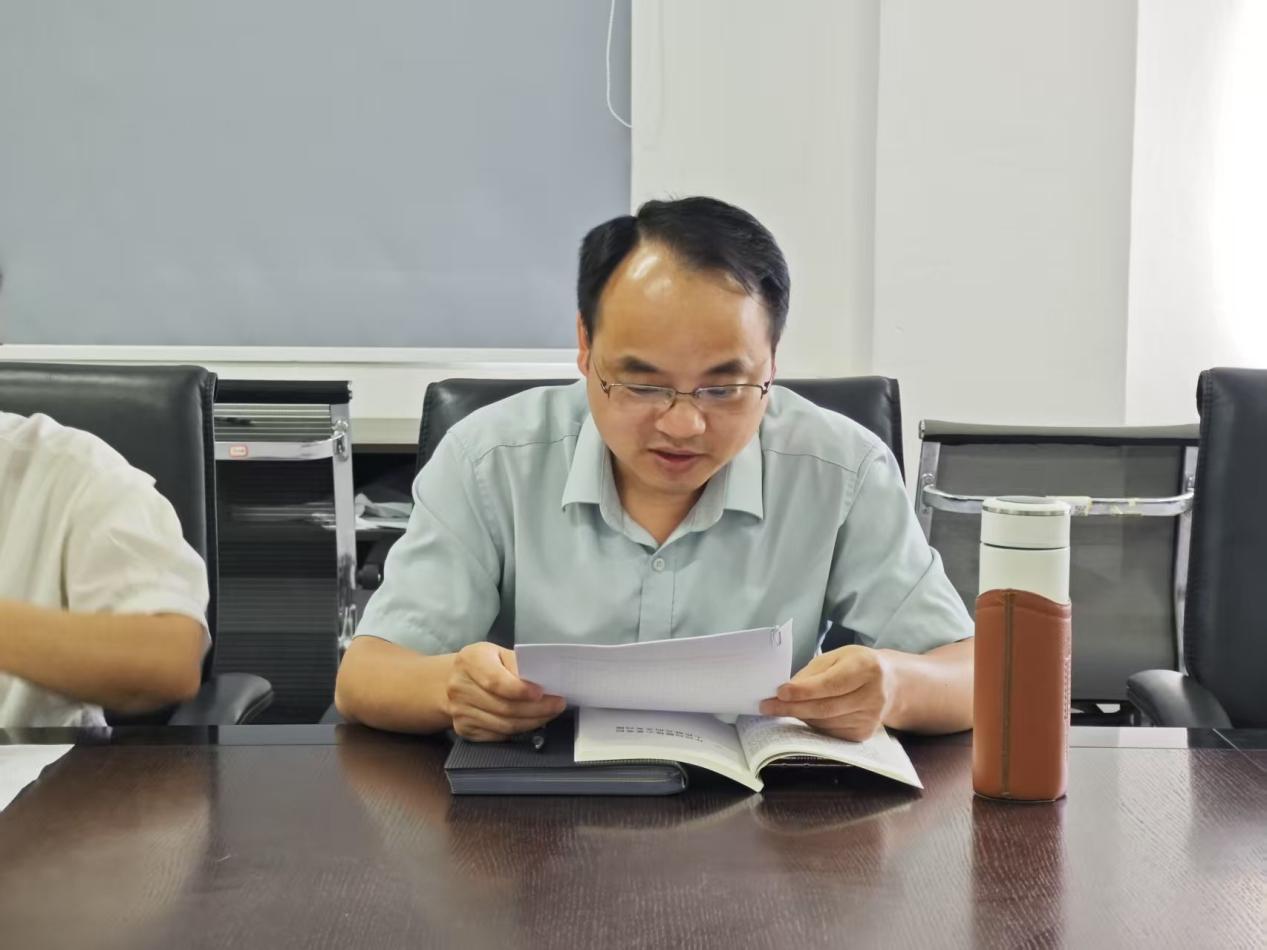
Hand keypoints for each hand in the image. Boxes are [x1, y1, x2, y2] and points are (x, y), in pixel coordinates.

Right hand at [444, 641, 566, 740]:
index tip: (541, 693)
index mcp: (470, 661)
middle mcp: (460, 687)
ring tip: (549, 714)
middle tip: (557, 705)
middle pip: (504, 707)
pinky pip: (498, 735)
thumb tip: (544, 680)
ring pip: (504, 725)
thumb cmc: (484, 663)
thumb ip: (518, 664)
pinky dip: (519, 731)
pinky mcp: (464, 729)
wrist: (453, 680)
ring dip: (532, 722)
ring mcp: (459, 711)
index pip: (496, 681)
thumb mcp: (499, 653)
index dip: (520, 690)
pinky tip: (532, 722)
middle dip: (536, 709)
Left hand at [758, 645, 895, 741]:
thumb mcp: (837, 657)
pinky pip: (829, 732)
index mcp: (867, 668)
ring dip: (800, 716)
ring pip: (825, 722)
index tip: (780, 692)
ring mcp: (871, 718)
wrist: (891, 684)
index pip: (831, 683)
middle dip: (793, 708)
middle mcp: (873, 695)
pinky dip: (813, 724)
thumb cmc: (857, 666)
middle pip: (826, 707)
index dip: (804, 690)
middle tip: (767, 706)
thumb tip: (786, 691)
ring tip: (783, 707)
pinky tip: (806, 714)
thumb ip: (812, 673)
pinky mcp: (864, 734)